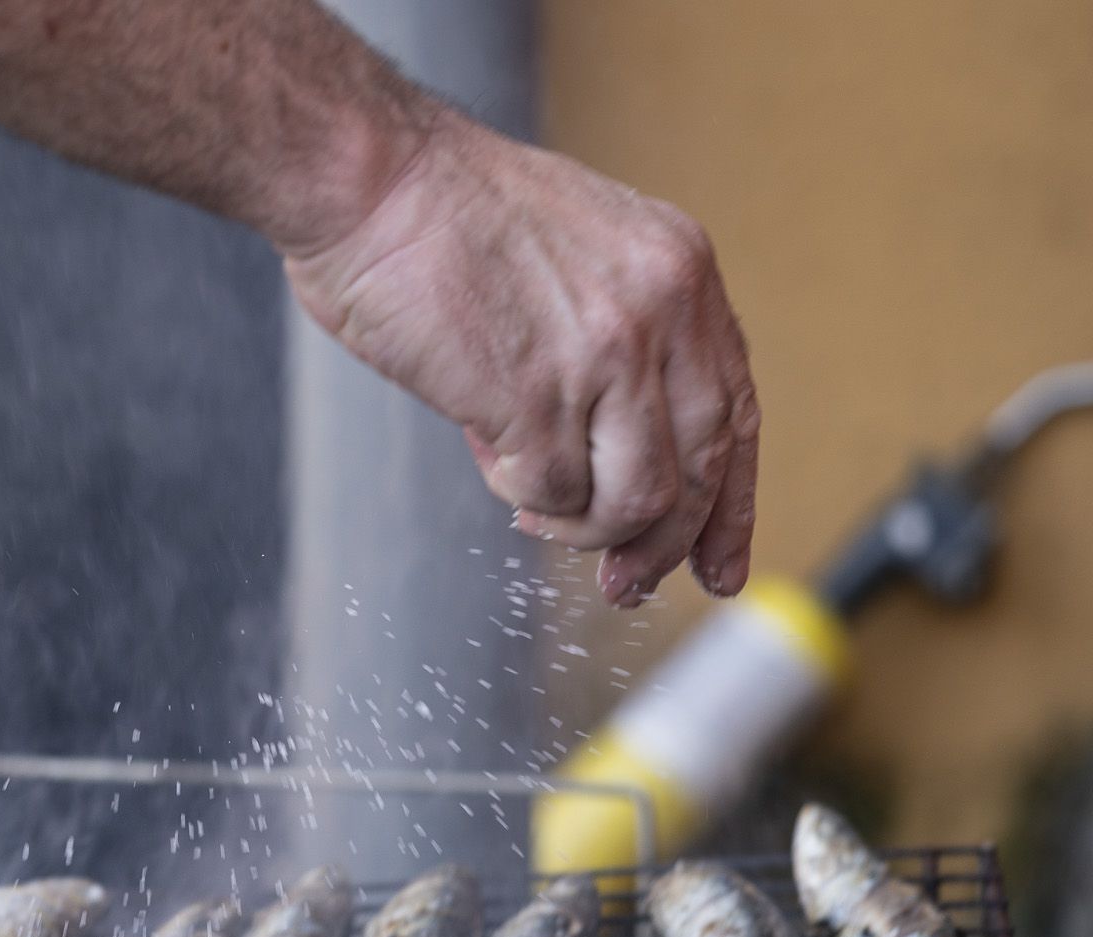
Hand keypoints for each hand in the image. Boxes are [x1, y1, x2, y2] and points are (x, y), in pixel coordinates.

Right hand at [281, 111, 759, 606]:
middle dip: (660, 547)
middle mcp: (662, 311)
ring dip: (582, 526)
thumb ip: (618, 339)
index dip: (731, 503)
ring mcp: (606, 356)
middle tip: (623, 586)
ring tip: (531, 503)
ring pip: (637, 501)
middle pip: (699, 472)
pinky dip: (522, 495)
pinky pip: (555, 493)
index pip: (735, 411)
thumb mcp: (578, 253)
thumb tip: (614, 454)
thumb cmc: (442, 218)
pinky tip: (489, 455)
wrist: (372, 180)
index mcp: (680, 269)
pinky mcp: (538, 395)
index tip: (717, 565)